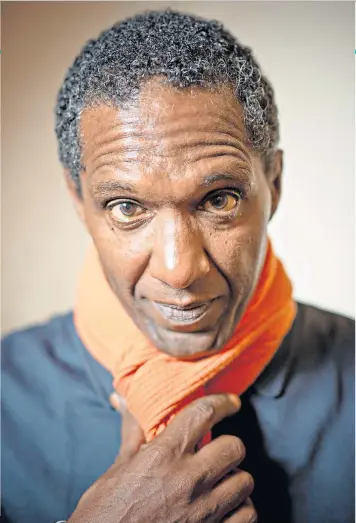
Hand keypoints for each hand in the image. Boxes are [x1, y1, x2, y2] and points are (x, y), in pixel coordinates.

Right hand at [68, 394, 256, 522]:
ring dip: (234, 479)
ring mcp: (203, 511)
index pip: (204, 413)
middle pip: (234, 447)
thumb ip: (133, 433)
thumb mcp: (118, 468)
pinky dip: (240, 509)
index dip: (222, 402)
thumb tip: (126, 401)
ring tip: (219, 482)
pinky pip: (247, 514)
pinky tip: (226, 507)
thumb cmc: (106, 513)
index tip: (230, 402)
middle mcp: (188, 480)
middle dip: (227, 445)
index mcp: (163, 455)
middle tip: (216, 451)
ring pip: (244, 481)